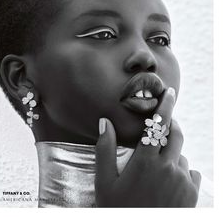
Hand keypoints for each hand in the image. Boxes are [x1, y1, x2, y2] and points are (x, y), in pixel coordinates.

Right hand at [95, 89, 200, 206]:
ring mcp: (183, 181)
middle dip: (170, 126)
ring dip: (171, 153)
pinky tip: (168, 182)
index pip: (158, 124)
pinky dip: (181, 170)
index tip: (169, 92)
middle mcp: (168, 167)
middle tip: (161, 128)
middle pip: (175, 134)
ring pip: (181, 155)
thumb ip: (105, 148)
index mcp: (145, 161)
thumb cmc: (119, 208)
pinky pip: (190, 172)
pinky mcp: (192, 194)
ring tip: (156, 168)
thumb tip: (105, 122)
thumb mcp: (105, 180)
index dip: (164, 106)